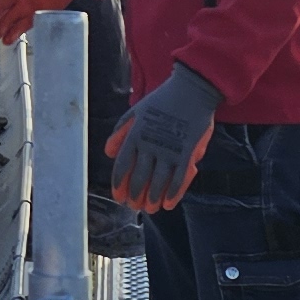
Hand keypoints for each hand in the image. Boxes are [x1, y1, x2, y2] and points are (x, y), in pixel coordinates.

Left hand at [103, 65, 223, 211]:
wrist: (191, 89)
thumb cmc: (162, 99)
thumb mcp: (135, 111)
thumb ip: (120, 131)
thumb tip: (108, 153)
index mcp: (135, 135)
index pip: (123, 166)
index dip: (119, 184)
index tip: (118, 196)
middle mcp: (150, 145)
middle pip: (139, 177)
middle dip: (134, 195)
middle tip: (134, 206)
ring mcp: (169, 149)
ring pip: (158, 182)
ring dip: (152, 199)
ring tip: (150, 209)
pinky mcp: (187, 152)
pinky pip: (178, 178)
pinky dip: (173, 193)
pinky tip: (168, 203)